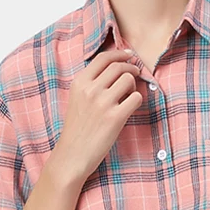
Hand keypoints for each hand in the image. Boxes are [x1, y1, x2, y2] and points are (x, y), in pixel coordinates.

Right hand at [55, 47, 142, 181]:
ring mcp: (103, 103)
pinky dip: (137, 100)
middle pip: (119, 67)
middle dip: (131, 68)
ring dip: (133, 86)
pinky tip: (130, 107)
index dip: (120, 54)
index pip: (103, 58)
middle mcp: (90, 90)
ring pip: (129, 80)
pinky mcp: (115, 117)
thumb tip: (116, 67)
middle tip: (135, 74)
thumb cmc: (77, 128)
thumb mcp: (77, 99)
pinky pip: (136, 98)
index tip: (129, 55)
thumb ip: (91, 83)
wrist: (73, 155)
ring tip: (128, 96)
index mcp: (79, 83)